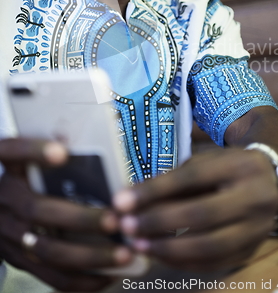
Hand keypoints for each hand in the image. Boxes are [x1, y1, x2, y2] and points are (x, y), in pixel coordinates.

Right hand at [0, 138, 132, 291]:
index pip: (12, 153)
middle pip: (38, 210)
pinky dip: (83, 280)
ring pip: (47, 250)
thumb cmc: (18, 173)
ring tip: (124, 253)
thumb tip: (72, 138)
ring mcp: (10, 234)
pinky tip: (111, 275)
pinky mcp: (19, 259)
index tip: (62, 152)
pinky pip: (51, 276)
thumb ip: (43, 146)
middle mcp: (4, 201)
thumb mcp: (23, 156)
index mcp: (6, 168)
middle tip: (115, 220)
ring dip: (89, 255)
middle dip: (80, 218)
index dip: (34, 151)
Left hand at [114, 148, 277, 270]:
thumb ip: (173, 180)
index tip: (121, 201)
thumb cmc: (229, 167)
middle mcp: (254, 197)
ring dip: (168, 249)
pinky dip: (183, 262)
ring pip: (210, 246)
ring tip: (138, 245)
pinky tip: (159, 256)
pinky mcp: (252, 250)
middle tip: (126, 227)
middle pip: (202, 215)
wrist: (271, 180)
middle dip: (159, 223)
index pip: (192, 179)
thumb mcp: (205, 163)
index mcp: (240, 166)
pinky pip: (214, 264)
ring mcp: (258, 228)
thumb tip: (131, 199)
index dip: (155, 191)